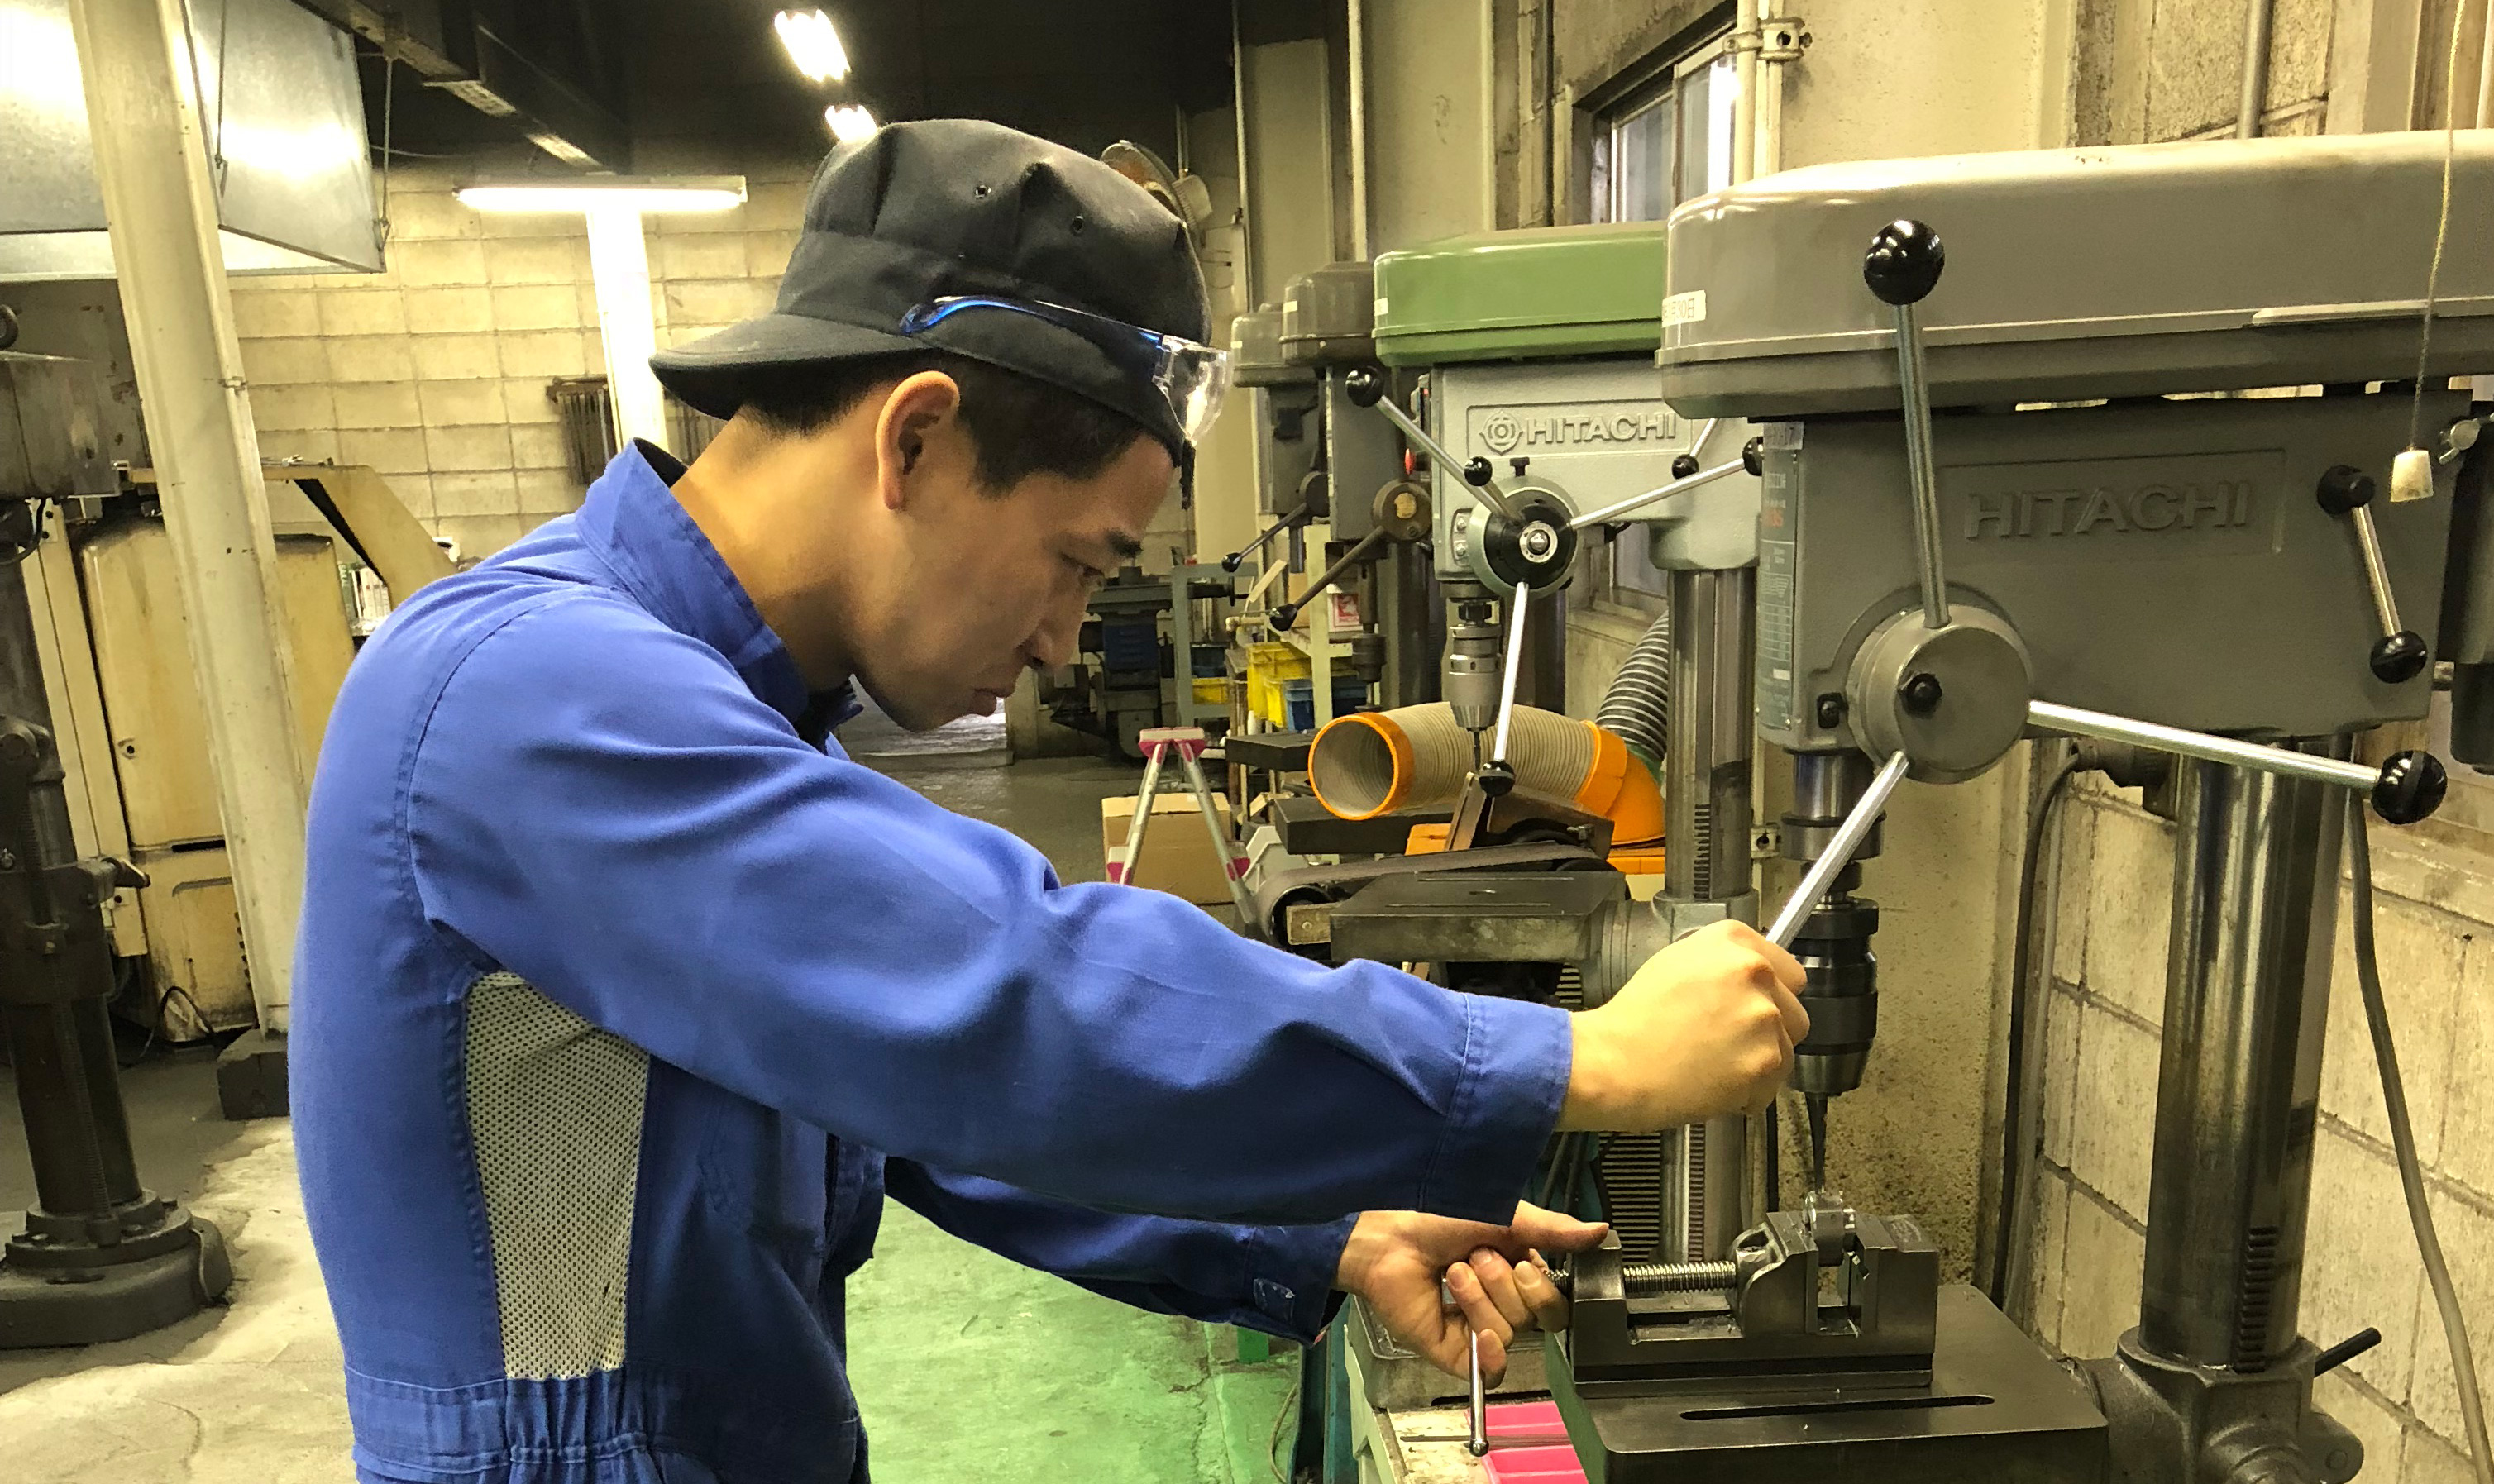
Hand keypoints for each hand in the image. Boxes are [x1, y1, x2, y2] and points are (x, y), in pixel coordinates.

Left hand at [1334, 1203, 1606, 1383]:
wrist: (1386, 1232)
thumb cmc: (1435, 1214)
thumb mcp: (1504, 1215)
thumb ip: (1552, 1229)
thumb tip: (1600, 1231)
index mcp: (1516, 1271)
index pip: (1553, 1300)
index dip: (1540, 1284)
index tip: (1518, 1259)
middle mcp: (1500, 1302)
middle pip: (1537, 1318)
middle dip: (1507, 1285)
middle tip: (1476, 1257)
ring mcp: (1476, 1329)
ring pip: (1511, 1333)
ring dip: (1481, 1298)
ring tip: (1452, 1272)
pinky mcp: (1452, 1351)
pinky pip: (1491, 1369)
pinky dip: (1491, 1351)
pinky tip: (1480, 1332)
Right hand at [1560, 919, 1808, 1131]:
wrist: (1613, 1063)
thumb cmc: (1635, 1018)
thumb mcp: (1676, 962)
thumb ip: (1724, 964)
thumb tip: (1756, 981)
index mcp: (1733, 942)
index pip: (1788, 970)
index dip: (1769, 995)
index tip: (1750, 1009)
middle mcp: (1756, 973)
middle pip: (1795, 1012)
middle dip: (1768, 1030)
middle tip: (1726, 1041)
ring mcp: (1764, 1018)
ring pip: (1786, 1050)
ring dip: (1758, 1062)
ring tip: (1713, 1064)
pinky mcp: (1764, 1063)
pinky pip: (1771, 1085)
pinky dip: (1747, 1093)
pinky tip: (1712, 1083)